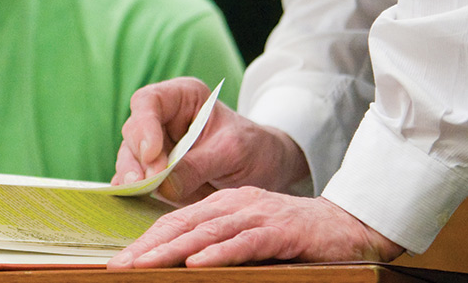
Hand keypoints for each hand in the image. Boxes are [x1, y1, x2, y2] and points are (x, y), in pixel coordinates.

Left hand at [106, 190, 403, 268]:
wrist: (348, 227)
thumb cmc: (295, 238)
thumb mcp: (251, 236)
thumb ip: (221, 243)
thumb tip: (185, 264)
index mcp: (225, 204)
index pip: (178, 220)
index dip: (148, 239)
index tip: (121, 259)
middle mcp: (236, 203)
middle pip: (184, 223)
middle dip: (149, 245)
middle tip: (119, 265)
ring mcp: (257, 214)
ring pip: (207, 231)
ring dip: (173, 250)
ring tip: (145, 264)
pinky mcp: (280, 231)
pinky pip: (244, 242)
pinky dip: (219, 253)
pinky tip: (198, 263)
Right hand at [112, 78, 307, 202]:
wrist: (266, 171)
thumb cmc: (253, 149)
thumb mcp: (232, 152)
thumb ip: (199, 165)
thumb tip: (164, 186)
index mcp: (184, 97)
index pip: (150, 101)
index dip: (144, 125)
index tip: (153, 154)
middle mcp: (164, 119)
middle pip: (134, 131)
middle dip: (138, 157)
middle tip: (149, 182)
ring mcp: (158, 148)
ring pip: (130, 158)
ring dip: (133, 177)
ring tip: (140, 193)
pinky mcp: (156, 175)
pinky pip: (138, 181)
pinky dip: (134, 192)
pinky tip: (133, 200)